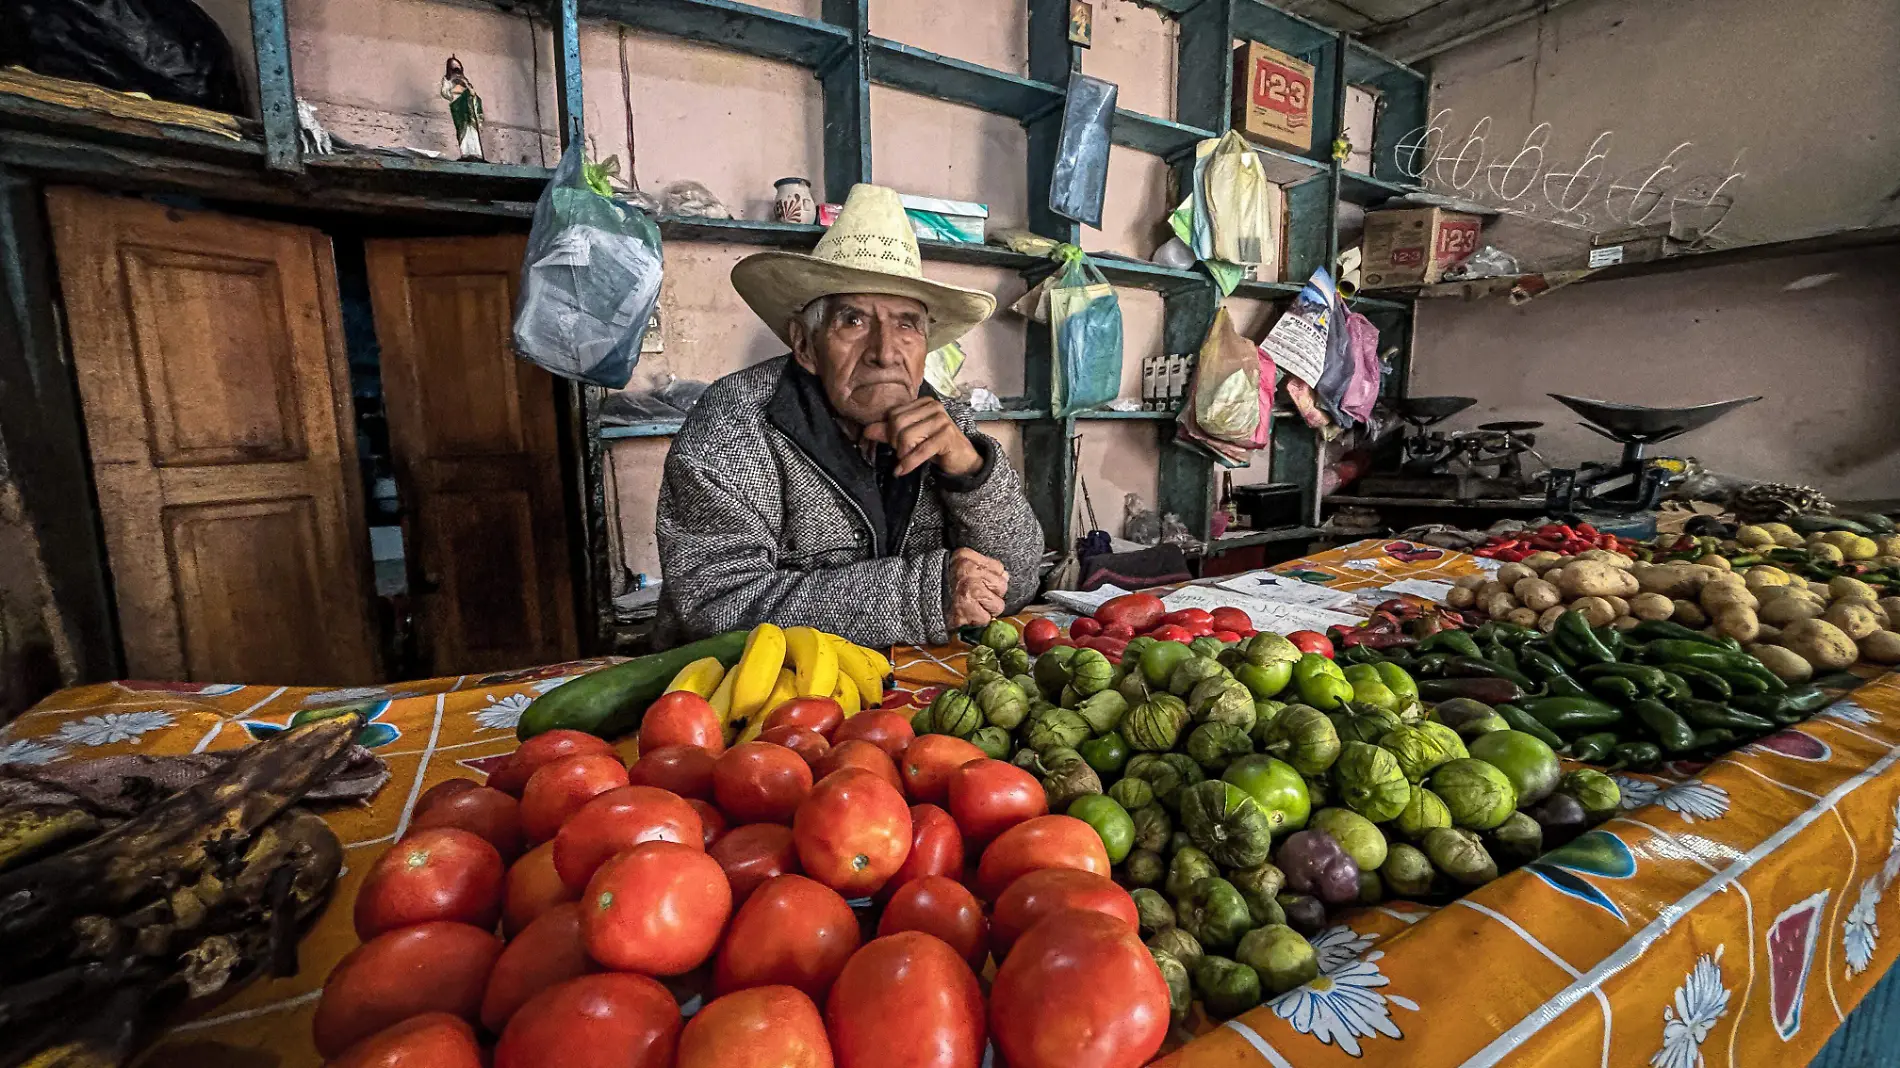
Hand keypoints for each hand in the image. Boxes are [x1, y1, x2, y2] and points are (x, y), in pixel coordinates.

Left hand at [862, 398, 982, 477]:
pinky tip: (902, 470)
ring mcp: (942, 420)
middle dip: (896, 443)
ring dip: (903, 454)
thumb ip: (889, 432)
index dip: (890, 432)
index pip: (893, 414)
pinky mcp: (947, 435)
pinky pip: (920, 450)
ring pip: (907, 436)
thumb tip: (866, 431)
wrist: (961, 460)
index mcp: (923, 403)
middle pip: (898, 423)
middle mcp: (934, 406)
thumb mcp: (910, 438)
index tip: (896, 445)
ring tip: (906, 460)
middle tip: (902, 454)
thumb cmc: (935, 446)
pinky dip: (909, 463)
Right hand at [947, 548, 1007, 627]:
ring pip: (997, 605)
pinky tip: (967, 614)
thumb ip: (982, 566)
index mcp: (966, 557)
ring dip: (987, 609)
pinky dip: (977, 620)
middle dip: (992, 594)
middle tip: (976, 597)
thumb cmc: (940, 582)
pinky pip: (986, 618)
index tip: (981, 583)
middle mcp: (969, 572)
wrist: (918, 599)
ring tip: (972, 606)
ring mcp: (969, 591)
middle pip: (1001, 586)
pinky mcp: (967, 610)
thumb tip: (1005, 576)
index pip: (998, 568)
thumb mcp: (958, 563)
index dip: (992, 579)